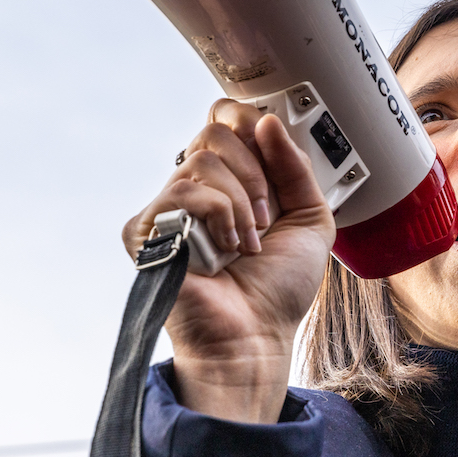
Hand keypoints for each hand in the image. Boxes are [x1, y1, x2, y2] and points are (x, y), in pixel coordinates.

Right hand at [123, 100, 335, 423]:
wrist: (257, 336)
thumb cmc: (279, 288)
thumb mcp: (311, 218)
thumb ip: (296, 167)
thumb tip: (268, 122)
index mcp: (232, 181)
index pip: (224, 120)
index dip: (248, 123)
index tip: (273, 147)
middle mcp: (198, 189)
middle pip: (214, 131)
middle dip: (256, 172)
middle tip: (268, 216)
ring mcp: (170, 209)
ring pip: (203, 159)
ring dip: (242, 203)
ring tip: (249, 241)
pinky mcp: (146, 230)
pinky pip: (182, 192)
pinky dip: (219, 217)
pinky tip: (226, 249)